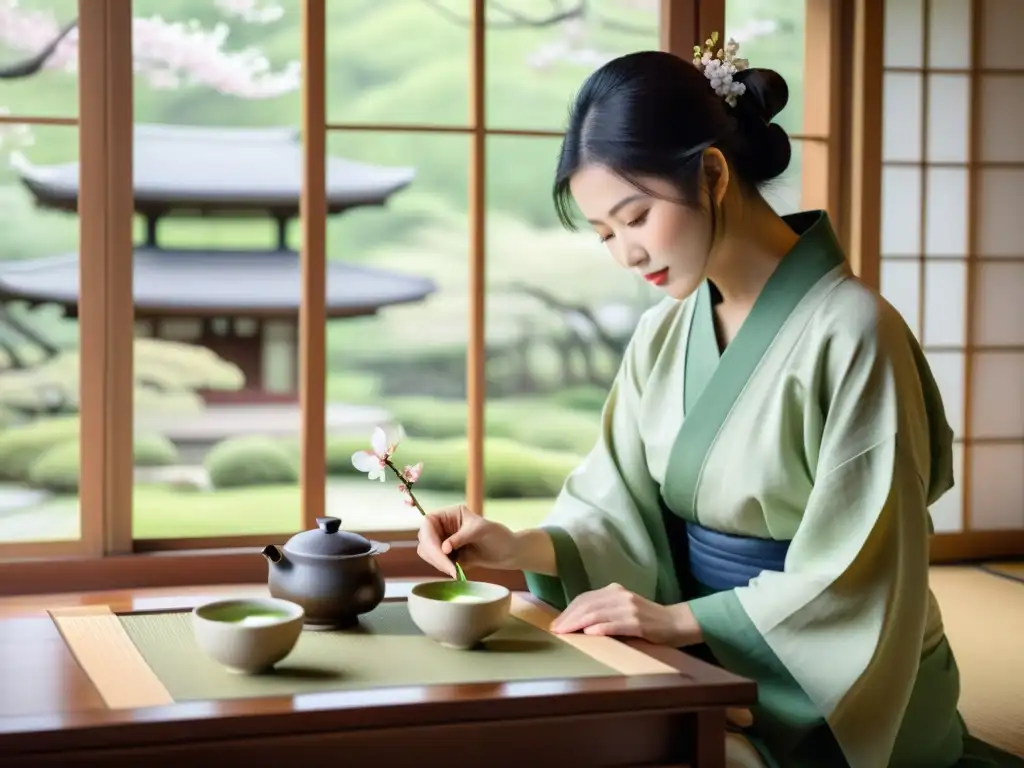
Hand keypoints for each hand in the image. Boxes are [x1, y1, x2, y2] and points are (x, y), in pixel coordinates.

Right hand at [417, 504, 519, 576]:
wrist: (508, 552)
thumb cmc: (497, 535)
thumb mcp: (481, 531)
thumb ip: (461, 537)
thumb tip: (444, 548)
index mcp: (450, 514)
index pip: (428, 523)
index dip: (430, 538)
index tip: (442, 553)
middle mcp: (443, 526)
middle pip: (425, 540)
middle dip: (435, 556)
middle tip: (451, 570)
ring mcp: (443, 540)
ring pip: (427, 552)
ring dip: (438, 563)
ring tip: (456, 572)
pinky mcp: (447, 555)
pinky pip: (436, 562)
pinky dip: (443, 568)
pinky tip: (456, 572)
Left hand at [549, 583, 702, 646]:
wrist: (676, 623)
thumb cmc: (647, 620)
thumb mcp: (623, 609)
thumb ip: (605, 611)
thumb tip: (578, 623)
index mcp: (615, 591)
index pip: (585, 599)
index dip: (568, 611)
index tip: (556, 623)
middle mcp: (621, 596)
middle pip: (588, 605)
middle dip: (569, 618)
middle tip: (556, 630)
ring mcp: (630, 609)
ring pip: (598, 614)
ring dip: (578, 624)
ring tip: (566, 632)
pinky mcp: (639, 623)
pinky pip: (616, 624)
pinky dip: (601, 628)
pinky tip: (590, 633)